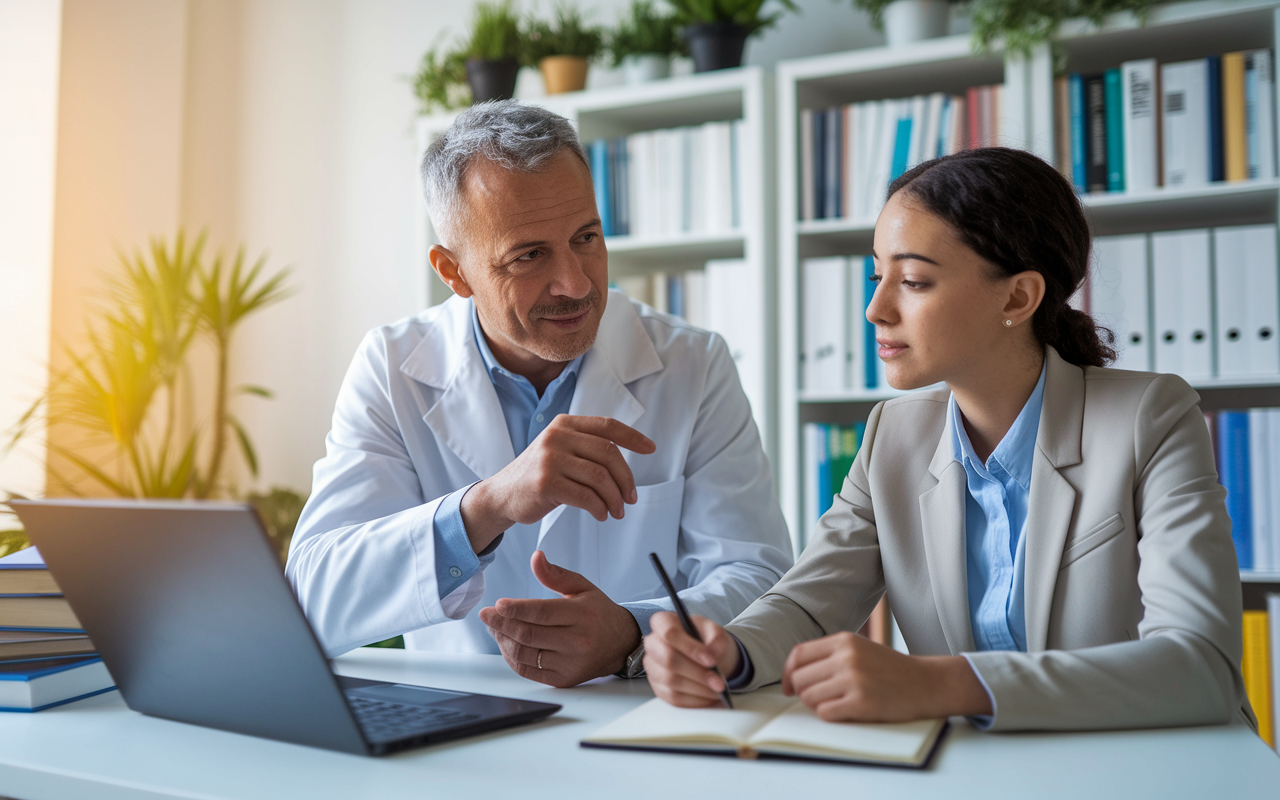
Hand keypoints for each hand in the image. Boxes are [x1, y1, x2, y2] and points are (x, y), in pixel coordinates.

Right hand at [461, 415, 656, 551]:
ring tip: (617, 511)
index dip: (633, 437)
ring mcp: (550, 459)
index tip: (651, 449)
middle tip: (631, 498)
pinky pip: (586, 497)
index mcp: (564, 424)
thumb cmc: (539, 475)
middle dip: (626, 478)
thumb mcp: (560, 450)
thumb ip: (586, 447)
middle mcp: (557, 437)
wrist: (502, 495)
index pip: (607, 426)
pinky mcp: (546, 483)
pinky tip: (601, 515)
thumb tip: (626, 460)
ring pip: (600, 477)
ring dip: (615, 498)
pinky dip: (600, 508)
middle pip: (609, 454)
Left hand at [479, 551, 641, 687]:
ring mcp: (571, 663)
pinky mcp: (564, 679)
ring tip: (494, 627)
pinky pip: (528, 670)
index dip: (515, 608)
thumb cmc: (599, 612)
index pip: (541, 612)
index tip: (497, 604)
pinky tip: (506, 644)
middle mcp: (578, 641)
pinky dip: (512, 658)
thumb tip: (536, 557)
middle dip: (501, 623)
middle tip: (486, 615)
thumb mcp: (582, 587)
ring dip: (503, 640)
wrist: (620, 643)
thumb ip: (555, 574)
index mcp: (582, 614)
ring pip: (525, 653)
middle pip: (529, 634)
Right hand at [643, 611, 740, 706]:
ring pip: (672, 681)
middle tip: (719, 682)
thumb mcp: (715, 631)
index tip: (711, 660)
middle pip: (668, 659)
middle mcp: (652, 644)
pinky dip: (695, 700)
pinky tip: (710, 697)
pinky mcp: (658, 688)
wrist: (706, 656)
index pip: (669, 633)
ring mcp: (652, 668)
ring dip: (699, 689)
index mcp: (663, 622)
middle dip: (697, 673)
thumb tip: (713, 654)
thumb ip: (717, 639)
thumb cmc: (707, 640)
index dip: (690, 648)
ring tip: (719, 690)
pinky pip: (674, 698)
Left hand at [781, 632, 991, 721]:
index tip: (788, 686)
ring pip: (809, 697)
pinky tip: (844, 710)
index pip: (798, 655)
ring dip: (816, 704)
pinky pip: (825, 713)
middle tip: (818, 697)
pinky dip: (829, 715)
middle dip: (803, 692)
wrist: (925, 683)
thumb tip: (791, 675)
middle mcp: (846, 657)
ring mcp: (854, 680)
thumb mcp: (858, 648)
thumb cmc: (888, 668)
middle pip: (799, 678)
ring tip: (835, 702)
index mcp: (843, 640)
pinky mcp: (861, 703)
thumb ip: (828, 655)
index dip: (787, 673)